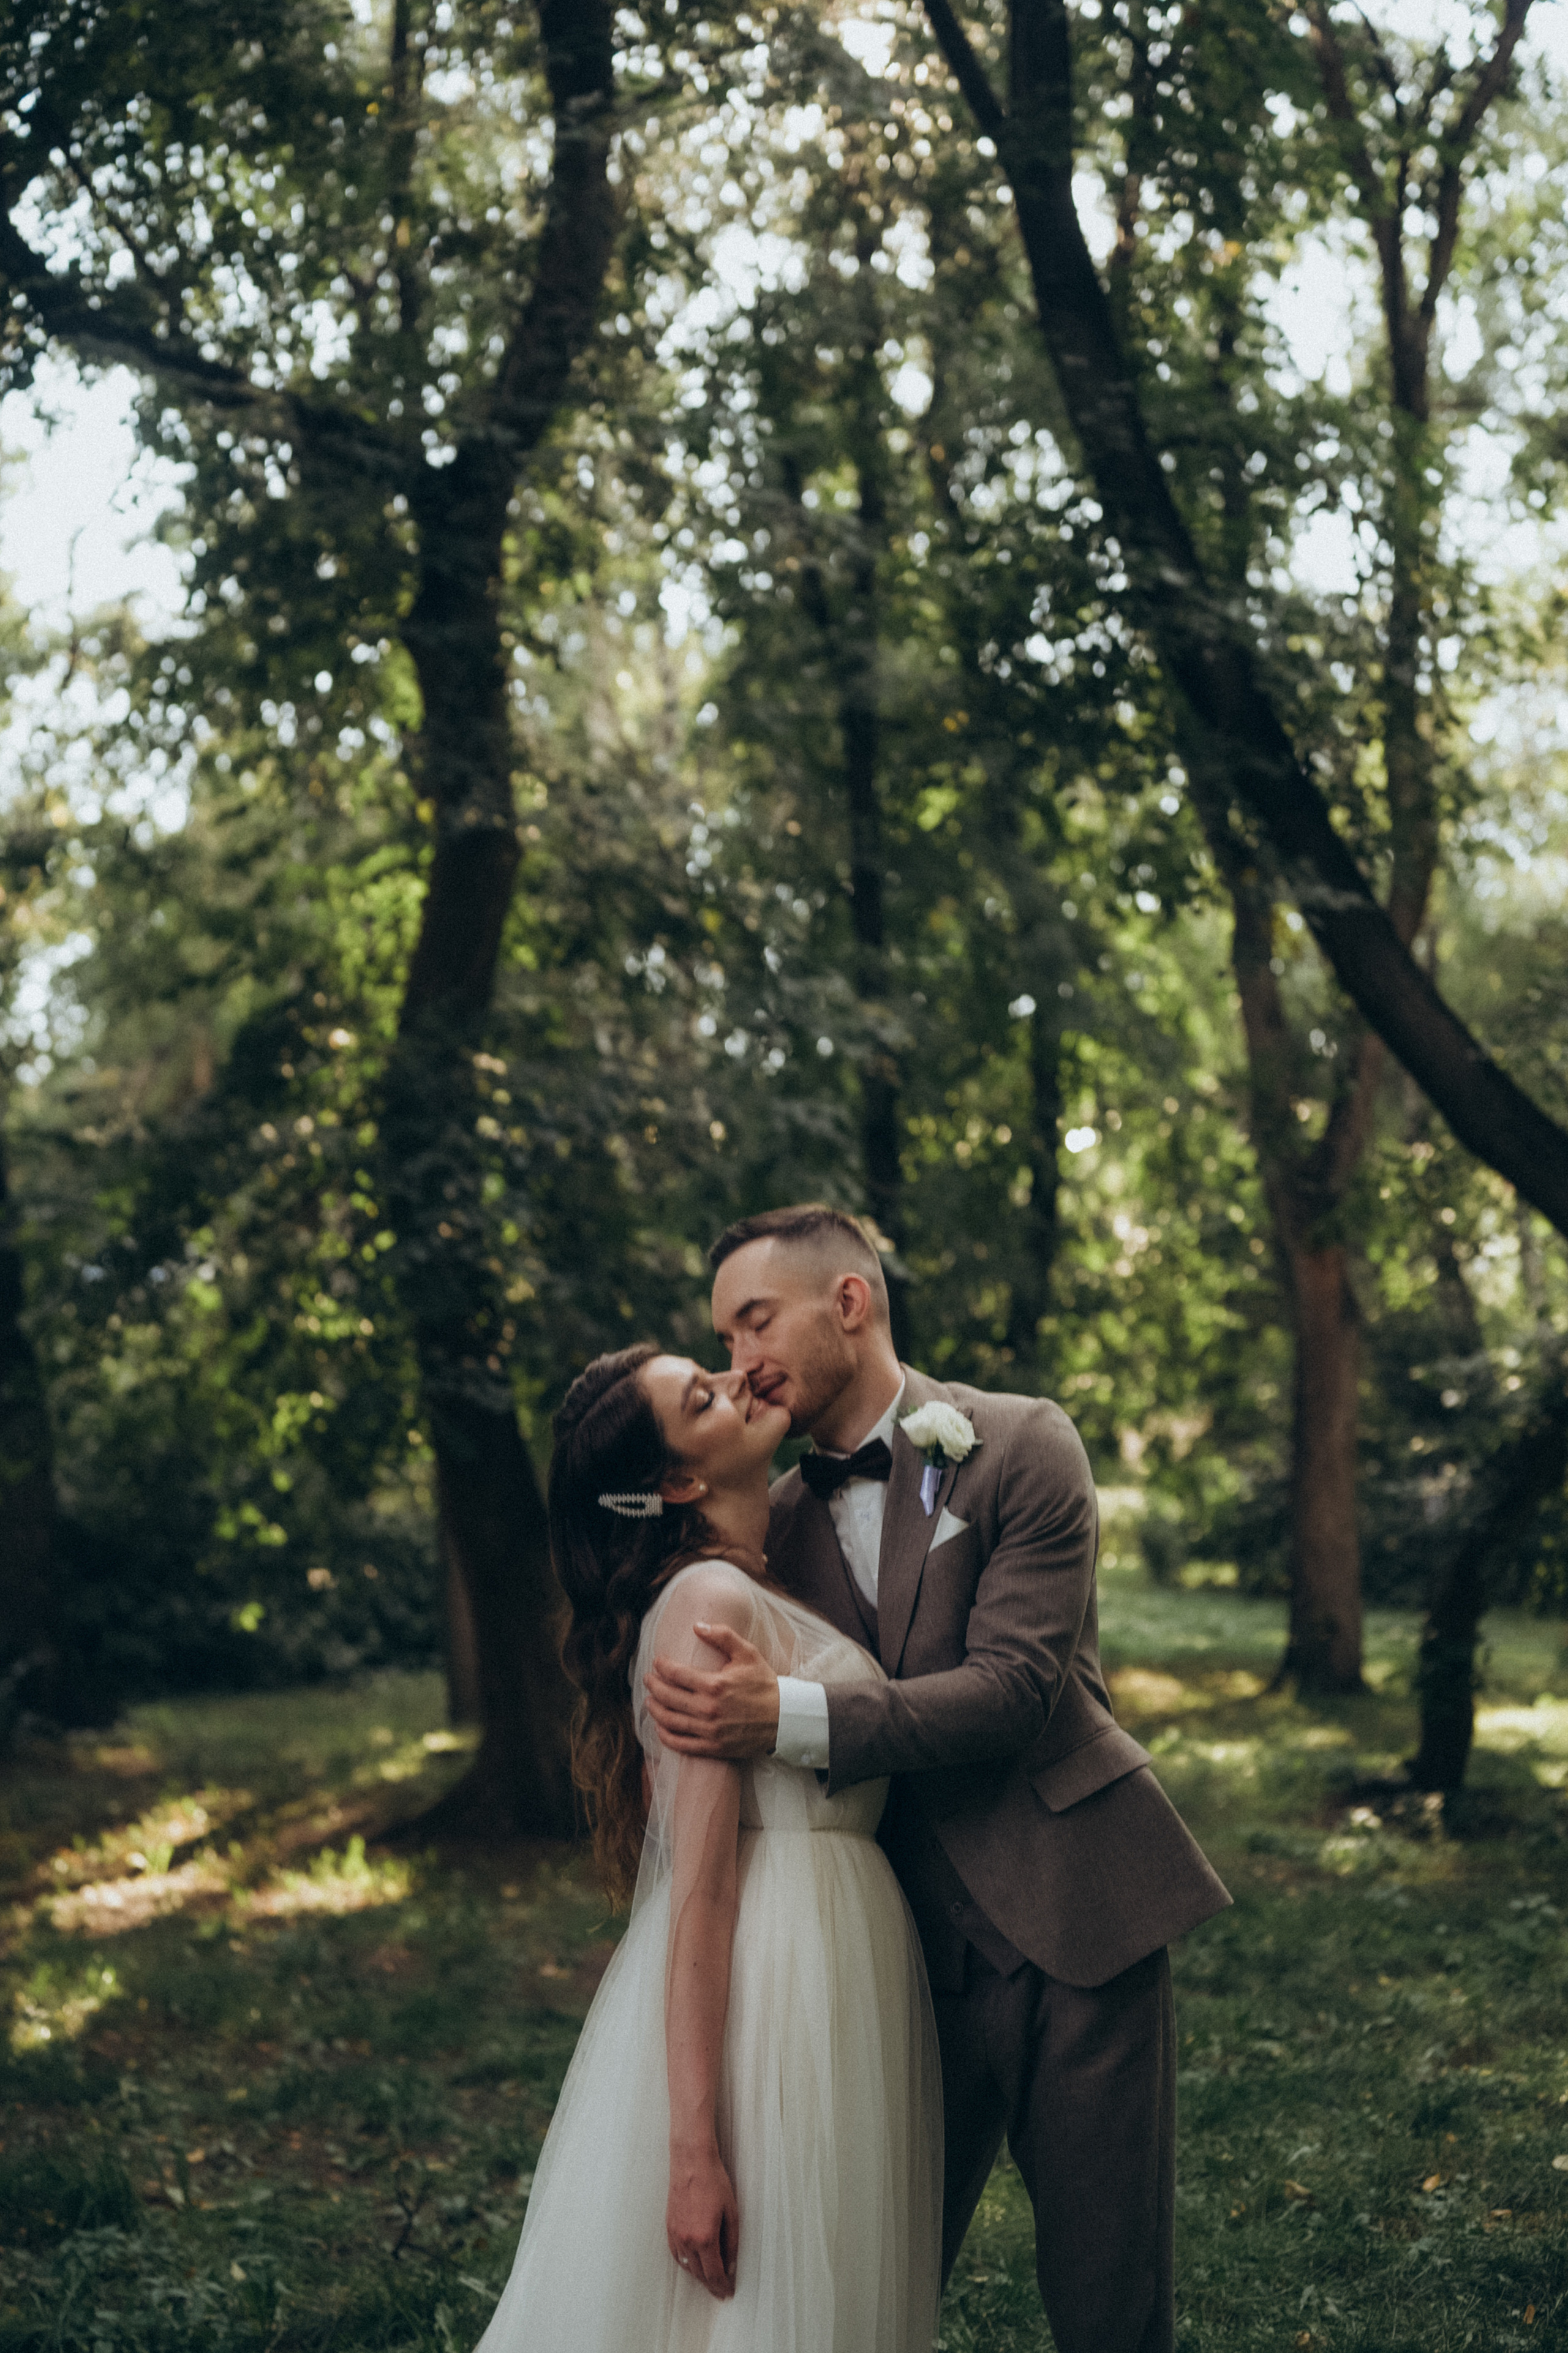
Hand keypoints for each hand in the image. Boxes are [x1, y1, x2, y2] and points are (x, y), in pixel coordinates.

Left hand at [644, 1624, 779, 1758]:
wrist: (785, 1719)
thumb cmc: (765, 1684)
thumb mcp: (747, 1654)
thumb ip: (722, 1636)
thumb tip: (697, 1626)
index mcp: (714, 1684)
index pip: (676, 1674)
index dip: (662, 1666)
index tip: (657, 1662)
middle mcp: (708, 1709)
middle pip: (668, 1697)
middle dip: (653, 1686)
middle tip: (647, 1679)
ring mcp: (709, 1731)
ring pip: (670, 1721)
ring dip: (655, 1710)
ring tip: (649, 1701)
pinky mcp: (713, 1748)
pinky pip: (682, 1744)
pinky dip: (666, 1736)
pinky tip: (660, 1728)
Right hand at [667, 2138, 738, 2296]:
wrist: (691, 2161)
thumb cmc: (713, 2182)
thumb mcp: (731, 2212)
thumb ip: (732, 2242)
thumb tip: (731, 2265)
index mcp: (705, 2238)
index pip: (714, 2274)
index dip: (723, 2286)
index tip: (728, 2292)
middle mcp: (687, 2240)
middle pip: (700, 2274)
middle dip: (712, 2285)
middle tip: (721, 2290)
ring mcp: (676, 2234)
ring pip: (687, 2266)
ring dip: (699, 2276)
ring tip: (710, 2279)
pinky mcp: (669, 2226)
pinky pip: (676, 2254)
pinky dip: (686, 2263)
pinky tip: (693, 2263)